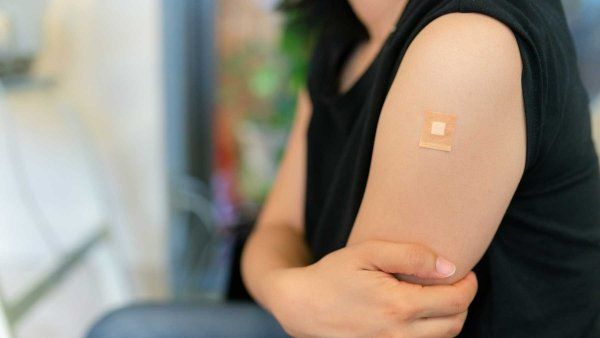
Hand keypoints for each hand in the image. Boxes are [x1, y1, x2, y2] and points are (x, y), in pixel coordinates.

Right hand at [263, 240, 477, 337]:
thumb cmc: (333, 274)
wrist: (301, 306)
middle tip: (453, 283)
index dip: (469, 285)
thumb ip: (410, 256)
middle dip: (463, 301)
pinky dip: (430, 331)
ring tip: (436, 296)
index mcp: (399, 306)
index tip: (465, 272)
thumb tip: (449, 266)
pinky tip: (418, 313)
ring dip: (448, 318)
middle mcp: (399, 334)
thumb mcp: (367, 252)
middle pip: (456, 324)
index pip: (457, 301)